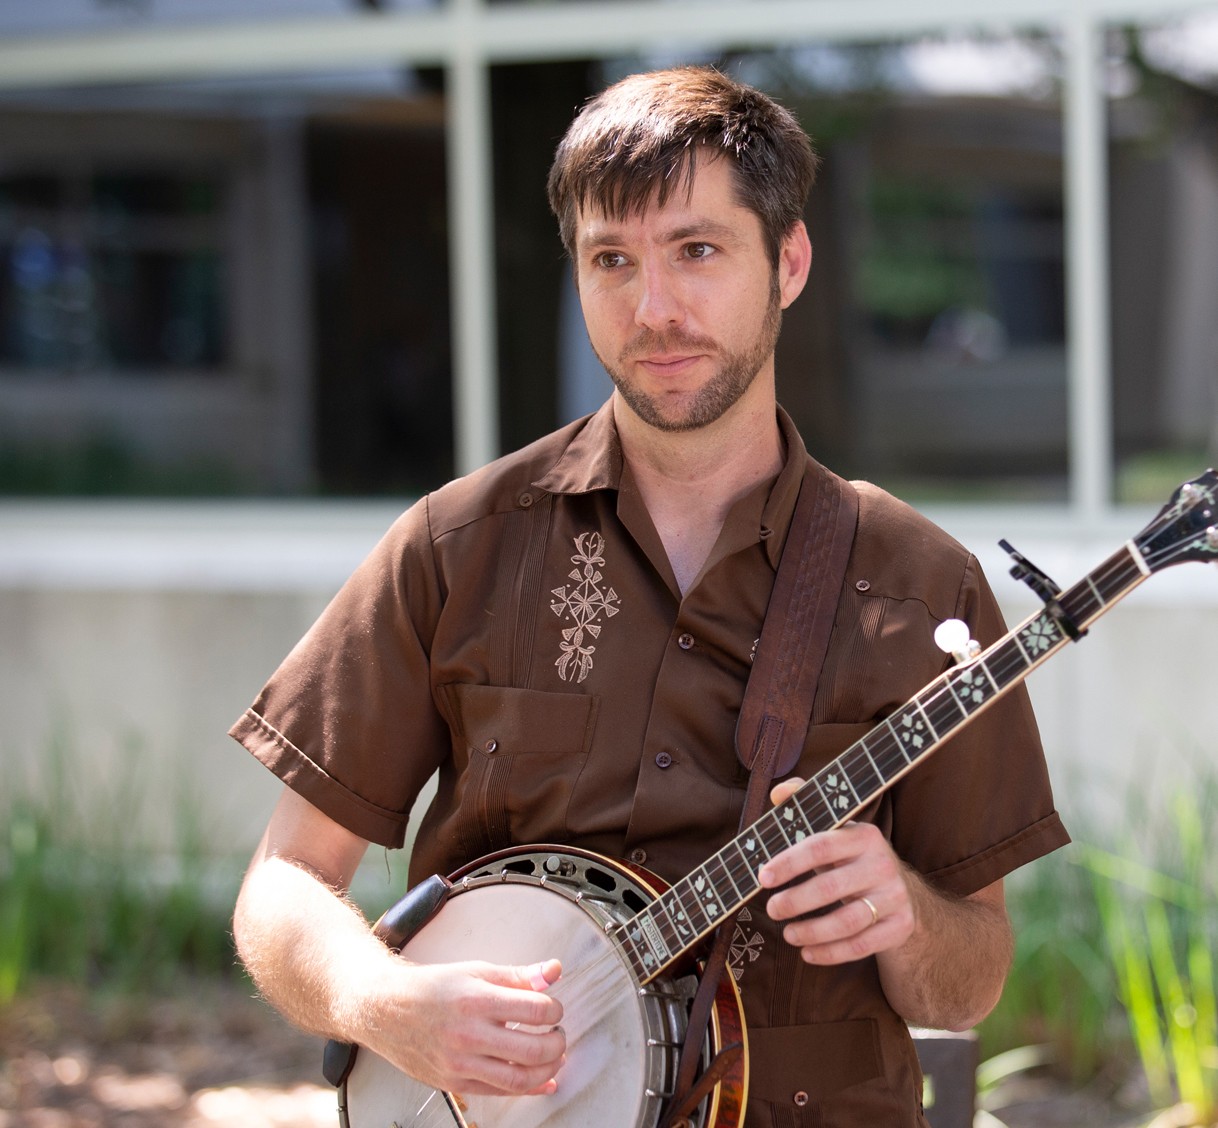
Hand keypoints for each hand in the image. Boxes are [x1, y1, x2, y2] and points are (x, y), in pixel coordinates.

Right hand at [357, 957, 565, 1096]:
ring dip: (547, 1070)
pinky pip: (499, 1092)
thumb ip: (518, 976)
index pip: (535, 1010)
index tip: (554, 1008)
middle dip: (557, 1043)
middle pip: (532, 1049)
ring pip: (518, 1079)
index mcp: (477, 1000)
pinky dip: (528, 1089)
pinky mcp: (454, 1082)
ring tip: (554, 1056)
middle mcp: (468, 1035)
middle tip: (559, 1033)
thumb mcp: (476, 970)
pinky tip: (542, 1081)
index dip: (555, 1010)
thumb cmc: (431, 988)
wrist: (385, 1010)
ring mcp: (460, 1063)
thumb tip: (554, 972)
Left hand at [758, 778, 915, 964]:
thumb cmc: (853, 859)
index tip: (763, 877)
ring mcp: (895, 897)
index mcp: (863, 835)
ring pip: (847, 921)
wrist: (904, 893)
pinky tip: (808, 953)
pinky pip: (861, 945)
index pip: (820, 847)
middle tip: (772, 909)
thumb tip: (778, 791)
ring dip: (811, 931)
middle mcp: (883, 864)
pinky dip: (831, 953)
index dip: (788, 863)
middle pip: (830, 888)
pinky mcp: (900, 926)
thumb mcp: (836, 831)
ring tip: (788, 934)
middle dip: (794, 901)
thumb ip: (805, 806)